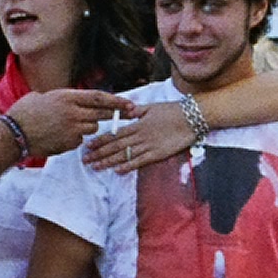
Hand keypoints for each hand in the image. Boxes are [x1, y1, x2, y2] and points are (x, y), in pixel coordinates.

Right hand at [1, 87, 127, 159]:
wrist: (13, 135)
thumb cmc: (24, 113)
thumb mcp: (42, 96)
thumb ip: (61, 98)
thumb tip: (69, 101)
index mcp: (67, 97)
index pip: (99, 98)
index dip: (116, 101)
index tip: (130, 103)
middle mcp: (73, 112)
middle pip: (101, 114)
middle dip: (116, 114)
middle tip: (129, 115)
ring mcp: (72, 129)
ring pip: (92, 128)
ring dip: (89, 126)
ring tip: (72, 125)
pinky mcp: (69, 143)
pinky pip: (80, 140)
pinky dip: (76, 138)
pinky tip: (61, 136)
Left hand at [83, 96, 198, 172]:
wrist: (192, 117)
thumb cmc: (173, 111)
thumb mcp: (152, 107)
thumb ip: (137, 110)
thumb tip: (126, 110)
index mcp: (137, 124)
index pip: (114, 134)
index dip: (100, 140)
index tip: (88, 146)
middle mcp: (140, 135)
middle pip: (115, 146)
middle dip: (99, 153)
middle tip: (85, 160)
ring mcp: (148, 145)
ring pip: (124, 155)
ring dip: (108, 161)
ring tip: (95, 167)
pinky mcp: (158, 154)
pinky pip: (140, 161)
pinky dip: (128, 166)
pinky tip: (117, 171)